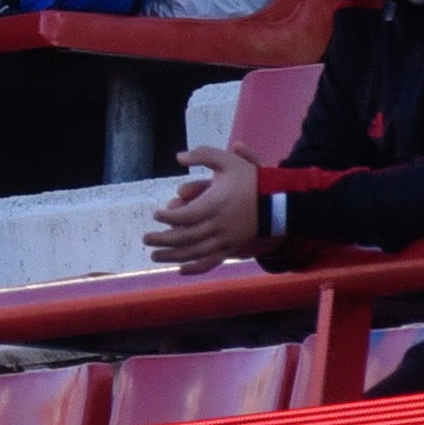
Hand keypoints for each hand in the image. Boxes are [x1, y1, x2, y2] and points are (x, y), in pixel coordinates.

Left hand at [147, 142, 265, 268]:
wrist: (278, 202)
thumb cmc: (250, 180)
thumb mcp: (228, 160)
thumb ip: (203, 155)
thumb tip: (179, 157)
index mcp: (215, 204)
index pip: (185, 216)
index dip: (168, 217)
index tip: (156, 215)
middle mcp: (218, 225)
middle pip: (186, 237)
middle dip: (162, 240)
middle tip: (145, 239)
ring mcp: (226, 240)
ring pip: (195, 253)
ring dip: (173, 256)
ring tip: (154, 256)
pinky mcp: (232, 248)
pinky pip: (212, 262)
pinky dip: (196, 268)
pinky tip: (181, 270)